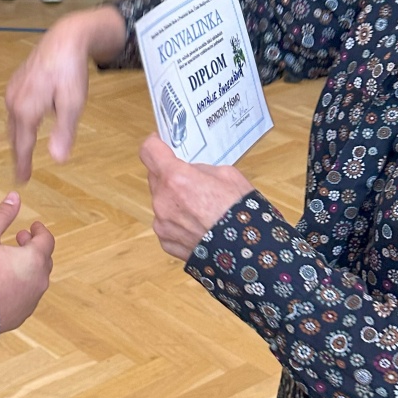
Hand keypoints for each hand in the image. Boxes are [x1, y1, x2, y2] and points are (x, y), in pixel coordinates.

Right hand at [0, 193, 53, 331]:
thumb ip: (2, 215)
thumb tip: (15, 196)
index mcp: (33, 261)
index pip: (47, 241)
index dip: (40, 231)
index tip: (33, 226)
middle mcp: (38, 283)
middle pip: (44, 261)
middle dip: (34, 247)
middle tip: (19, 239)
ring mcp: (30, 302)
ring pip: (36, 280)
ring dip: (28, 267)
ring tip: (9, 261)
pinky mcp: (20, 316)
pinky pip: (26, 297)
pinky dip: (21, 286)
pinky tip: (4, 283)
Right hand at [5, 8, 125, 179]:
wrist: (64, 38)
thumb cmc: (70, 71)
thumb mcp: (73, 104)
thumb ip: (64, 132)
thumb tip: (58, 160)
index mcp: (26, 110)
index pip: (22, 145)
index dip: (22, 165)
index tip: (21, 181)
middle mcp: (14, 101)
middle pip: (14, 135)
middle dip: (18, 153)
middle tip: (21, 172)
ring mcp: (13, 90)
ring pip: (13, 121)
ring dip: (17, 137)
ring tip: (22, 151)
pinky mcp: (16, 81)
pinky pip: (14, 108)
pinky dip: (19, 121)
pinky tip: (26, 122)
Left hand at [140, 134, 253, 259]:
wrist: (248, 254)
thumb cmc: (242, 213)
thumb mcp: (228, 175)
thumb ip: (202, 170)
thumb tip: (192, 173)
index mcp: (176, 179)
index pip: (149, 152)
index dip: (154, 144)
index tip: (159, 143)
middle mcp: (163, 201)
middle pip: (156, 178)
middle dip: (170, 175)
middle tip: (192, 179)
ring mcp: (162, 224)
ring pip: (162, 202)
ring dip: (175, 200)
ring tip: (201, 208)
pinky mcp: (166, 242)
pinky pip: (167, 223)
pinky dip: (178, 221)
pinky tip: (198, 225)